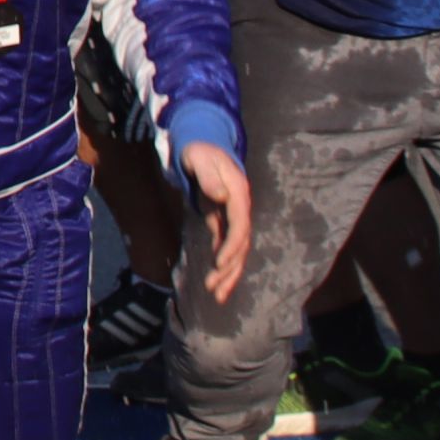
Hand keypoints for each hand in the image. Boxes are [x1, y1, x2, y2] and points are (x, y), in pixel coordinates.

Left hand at [177, 140, 251, 303]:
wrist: (202, 143)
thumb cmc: (198, 150)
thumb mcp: (199, 158)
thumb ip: (209, 175)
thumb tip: (221, 195)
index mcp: (238, 194)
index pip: (240, 226)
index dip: (232, 246)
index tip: (220, 262)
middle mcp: (240, 208)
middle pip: (241, 244)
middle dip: (230, 269)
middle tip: (213, 289)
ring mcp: (233, 216)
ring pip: (236, 251)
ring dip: (228, 274)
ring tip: (216, 295)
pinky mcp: (223, 221)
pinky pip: (226, 247)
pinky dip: (222, 265)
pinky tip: (215, 283)